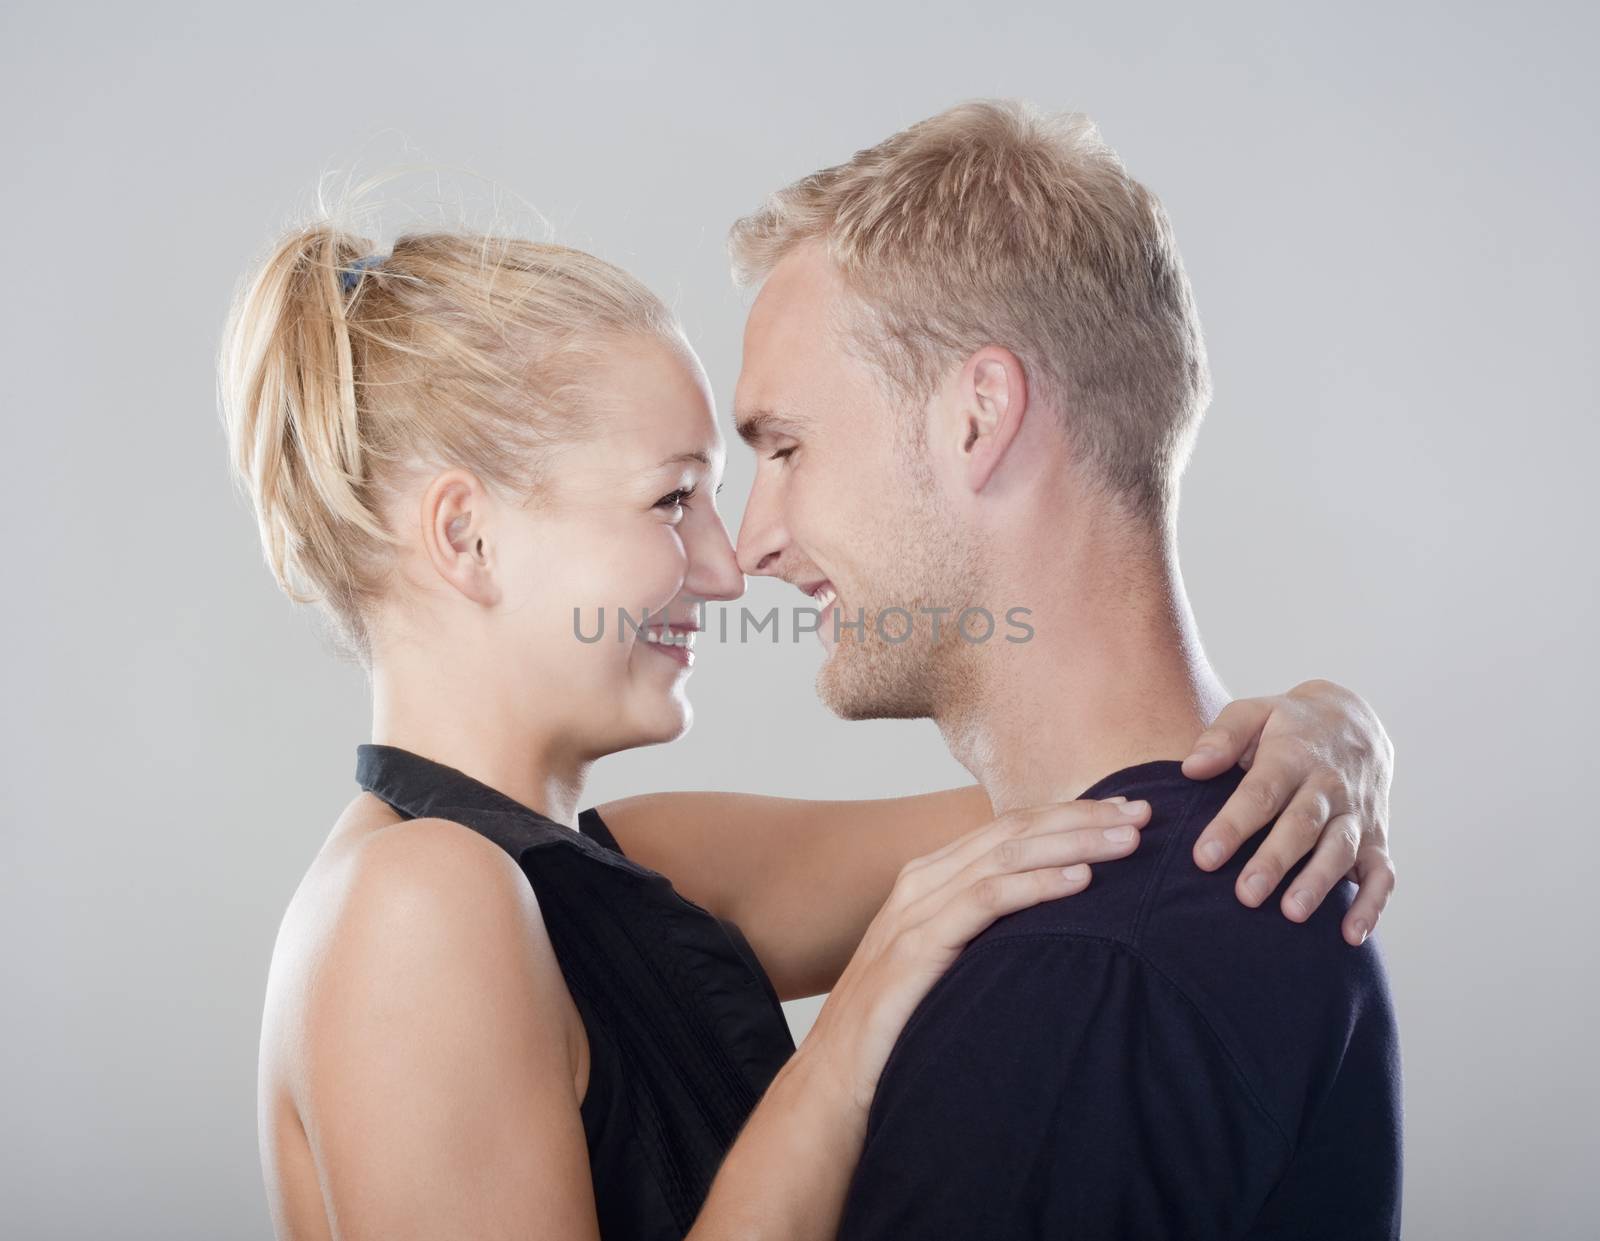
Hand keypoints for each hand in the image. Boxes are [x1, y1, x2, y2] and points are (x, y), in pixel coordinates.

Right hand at [799, 797, 1150, 1114]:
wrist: (833, 1082)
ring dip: (1071, 842)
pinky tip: (1079, 880)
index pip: (1008, 830)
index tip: (1127, 812)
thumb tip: (1056, 921)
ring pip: (1003, 856)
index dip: (1070, 814)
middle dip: (1081, 817)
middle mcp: (920, 884)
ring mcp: (914, 913)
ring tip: (1126, 841)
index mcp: (928, 880)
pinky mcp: (914, 949)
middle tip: (1144, 811)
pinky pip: (984, 902)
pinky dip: (1035, 886)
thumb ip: (985, 933)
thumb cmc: (898, 1027)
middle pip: (1011, 831)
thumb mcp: (948, 964)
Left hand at [1183, 678, 1394, 946]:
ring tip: (1291, 914)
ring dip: (1318, 884)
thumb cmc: (1287, 726)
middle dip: (1275, 861)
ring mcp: (1356, 814)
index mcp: (1294, 755)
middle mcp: (1329, 786)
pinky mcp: (1376, 839)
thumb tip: (1191, 767)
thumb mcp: (1253, 713)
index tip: (1203, 857)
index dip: (1234, 825)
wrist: (1354, 724)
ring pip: (1340, 850)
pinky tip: (1351, 937)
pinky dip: (1372, 906)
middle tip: (1245, 895)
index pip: (1261, 792)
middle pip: (1302, 825)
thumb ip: (1222, 737)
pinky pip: (1381, 875)